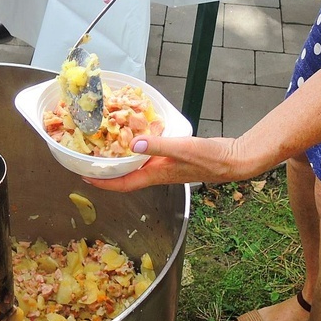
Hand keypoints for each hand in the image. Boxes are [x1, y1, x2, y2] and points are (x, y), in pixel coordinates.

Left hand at [83, 134, 256, 191]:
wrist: (234, 159)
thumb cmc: (211, 158)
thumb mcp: (183, 149)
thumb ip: (158, 145)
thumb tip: (133, 144)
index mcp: (156, 175)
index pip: (124, 184)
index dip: (103, 182)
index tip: (86, 177)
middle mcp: (158, 173)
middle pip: (127, 176)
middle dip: (108, 171)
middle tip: (91, 160)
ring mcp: (166, 166)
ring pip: (138, 166)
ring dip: (122, 160)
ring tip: (108, 148)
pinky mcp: (174, 157)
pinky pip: (150, 156)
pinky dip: (140, 148)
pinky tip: (138, 136)